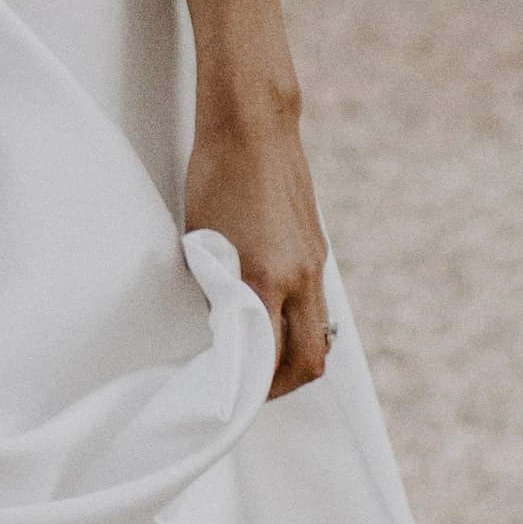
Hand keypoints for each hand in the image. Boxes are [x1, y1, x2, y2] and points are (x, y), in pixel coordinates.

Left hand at [185, 106, 331, 396]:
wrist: (254, 124)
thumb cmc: (216, 176)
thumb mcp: (203, 242)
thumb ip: (220, 290)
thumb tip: (226, 324)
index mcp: (267, 278)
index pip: (272, 359)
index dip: (257, 389)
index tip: (237, 399)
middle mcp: (300, 276)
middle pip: (312, 358)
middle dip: (287, 385)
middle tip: (256, 392)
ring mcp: (315, 260)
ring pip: (319, 330)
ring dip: (296, 352)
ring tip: (262, 357)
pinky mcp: (318, 245)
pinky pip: (316, 299)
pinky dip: (298, 318)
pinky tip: (271, 312)